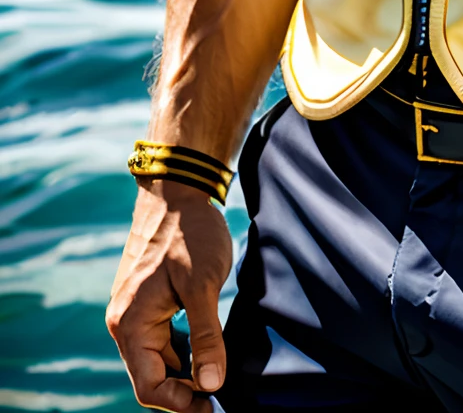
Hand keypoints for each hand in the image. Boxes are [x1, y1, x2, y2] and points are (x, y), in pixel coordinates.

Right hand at [107, 181, 231, 408]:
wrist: (178, 189)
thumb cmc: (189, 232)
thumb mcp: (203, 285)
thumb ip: (206, 337)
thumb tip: (210, 385)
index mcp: (130, 323)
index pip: (149, 387)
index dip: (181, 404)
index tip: (213, 405)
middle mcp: (124, 323)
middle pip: (152, 378)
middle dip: (184, 392)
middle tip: (220, 396)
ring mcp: (133, 312)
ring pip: (158, 361)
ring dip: (185, 372)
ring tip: (217, 373)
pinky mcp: (146, 303)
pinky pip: (161, 341)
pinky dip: (182, 351)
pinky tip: (207, 349)